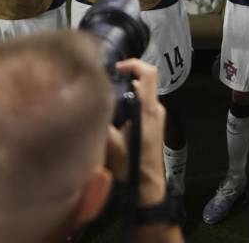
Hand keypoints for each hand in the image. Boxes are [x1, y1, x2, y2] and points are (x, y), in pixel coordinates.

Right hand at [111, 59, 168, 205]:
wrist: (148, 185)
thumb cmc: (130, 164)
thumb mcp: (110, 143)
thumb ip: (101, 120)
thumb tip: (90, 103)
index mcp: (148, 109)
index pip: (149, 73)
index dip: (133, 64)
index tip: (116, 68)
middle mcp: (157, 109)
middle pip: (144, 82)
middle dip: (125, 80)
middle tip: (106, 87)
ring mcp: (159, 117)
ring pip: (143, 95)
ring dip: (127, 93)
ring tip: (107, 102)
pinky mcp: (156, 125)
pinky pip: (144, 106)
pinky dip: (131, 104)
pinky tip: (115, 117)